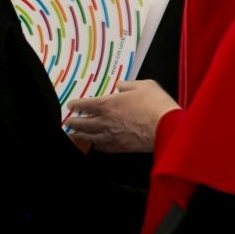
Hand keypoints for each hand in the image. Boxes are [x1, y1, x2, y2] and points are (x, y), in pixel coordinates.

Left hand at [65, 80, 180, 152]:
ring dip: (81, 135)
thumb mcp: (143, 85)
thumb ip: (128, 85)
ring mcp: (112, 136)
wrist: (165, 126)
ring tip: (75, 135)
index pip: (85, 105)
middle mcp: (105, 121)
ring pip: (90, 137)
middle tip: (68, 122)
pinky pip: (103, 148)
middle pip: (83, 123)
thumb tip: (120, 86)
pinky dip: (96, 145)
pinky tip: (96, 145)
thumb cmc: (155, 103)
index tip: (71, 105)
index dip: (76, 105)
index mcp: (108, 104)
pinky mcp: (120, 147)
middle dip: (74, 122)